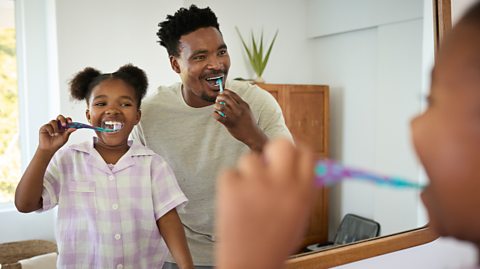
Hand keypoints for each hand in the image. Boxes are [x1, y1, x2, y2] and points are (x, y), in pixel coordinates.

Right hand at [38, 115, 75, 152]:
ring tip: (56, 134)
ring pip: (53, 121)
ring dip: (56, 128)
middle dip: (62, 120)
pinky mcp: (44, 127)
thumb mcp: (65, 137)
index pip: (66, 120)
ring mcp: (50, 125)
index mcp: (63, 126)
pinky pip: (48, 125)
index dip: (68, 120)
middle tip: (64, 125)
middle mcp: (57, 125)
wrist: (49, 148)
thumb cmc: (57, 143)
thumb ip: (69, 131)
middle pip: (60, 117)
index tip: (70, 122)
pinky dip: (50, 130)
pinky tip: (51, 134)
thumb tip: (75, 127)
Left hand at [213, 90, 267, 150]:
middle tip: (217, 100)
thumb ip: (239, 105)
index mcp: (243, 105)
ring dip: (216, 105)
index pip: (232, 94)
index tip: (221, 93)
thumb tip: (228, 99)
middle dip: (219, 97)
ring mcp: (234, 116)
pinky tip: (216, 115)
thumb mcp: (247, 111)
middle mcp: (239, 109)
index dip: (225, 92)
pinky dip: (215, 114)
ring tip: (216, 107)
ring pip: (221, 106)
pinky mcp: (229, 123)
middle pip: (225, 98)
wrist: (252, 135)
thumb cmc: (248, 122)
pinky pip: (218, 117)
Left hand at [215, 139, 315, 268]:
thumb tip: (301, 165)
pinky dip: (230, 185)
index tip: (291, 153)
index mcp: (303, 191)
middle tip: (268, 164)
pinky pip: (230, 173)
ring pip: (250, 159)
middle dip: (274, 151)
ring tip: (248, 197)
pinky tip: (235, 203)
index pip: (306, 153)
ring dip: (248, 173)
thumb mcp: (299, 216)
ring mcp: (256, 183)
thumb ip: (302, 188)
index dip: (298, 150)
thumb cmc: (274, 243)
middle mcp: (282, 183)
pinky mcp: (232, 186)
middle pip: (281, 144)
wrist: (250, 264)